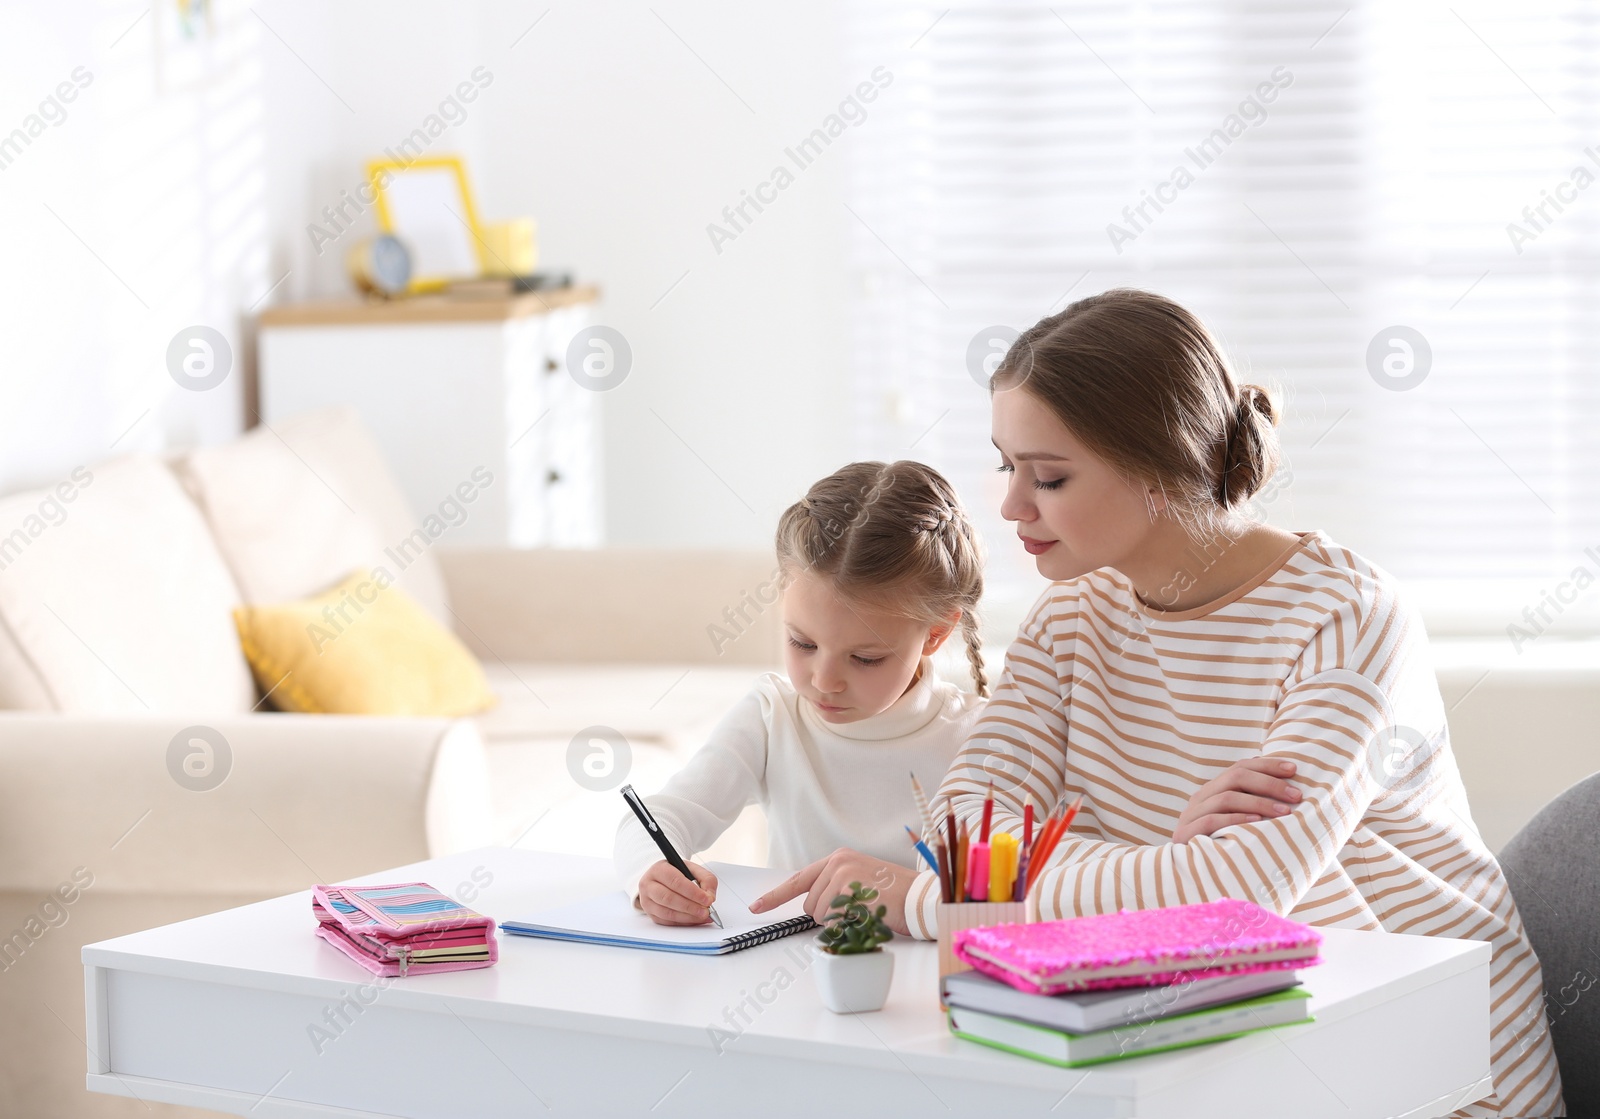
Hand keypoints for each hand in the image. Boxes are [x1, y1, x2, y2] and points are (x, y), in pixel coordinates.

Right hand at [636, 860, 718, 925]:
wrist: (662, 880)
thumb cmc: (677, 874)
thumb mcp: (693, 870)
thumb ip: (706, 879)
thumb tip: (709, 896)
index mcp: (659, 869)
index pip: (675, 881)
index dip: (692, 892)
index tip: (707, 899)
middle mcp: (649, 884)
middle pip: (669, 898)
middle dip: (690, 907)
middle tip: (705, 911)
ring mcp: (647, 900)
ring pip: (666, 912)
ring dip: (687, 917)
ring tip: (702, 916)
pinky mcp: (650, 914)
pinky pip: (666, 921)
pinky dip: (682, 922)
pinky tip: (694, 920)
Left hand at [749, 848, 919, 934]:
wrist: (921, 897)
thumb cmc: (893, 894)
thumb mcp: (861, 880)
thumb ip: (835, 886)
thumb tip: (812, 906)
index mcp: (838, 859)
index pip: (798, 879)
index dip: (774, 896)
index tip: (755, 907)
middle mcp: (837, 863)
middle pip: (810, 904)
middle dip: (828, 915)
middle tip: (857, 909)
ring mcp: (843, 876)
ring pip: (820, 915)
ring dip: (839, 921)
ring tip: (865, 910)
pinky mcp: (850, 891)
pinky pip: (835, 920)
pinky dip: (849, 925)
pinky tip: (869, 914)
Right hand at [1173, 757, 1301, 843]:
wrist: (1194, 879)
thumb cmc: (1225, 848)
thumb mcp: (1239, 822)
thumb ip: (1253, 805)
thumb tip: (1288, 789)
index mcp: (1213, 790)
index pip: (1240, 767)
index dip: (1267, 765)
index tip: (1294, 769)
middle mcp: (1200, 798)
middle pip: (1235, 777)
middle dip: (1269, 783)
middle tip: (1296, 795)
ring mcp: (1191, 815)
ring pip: (1226, 797)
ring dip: (1259, 802)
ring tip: (1285, 811)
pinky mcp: (1185, 834)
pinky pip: (1211, 821)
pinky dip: (1236, 819)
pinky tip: (1258, 822)